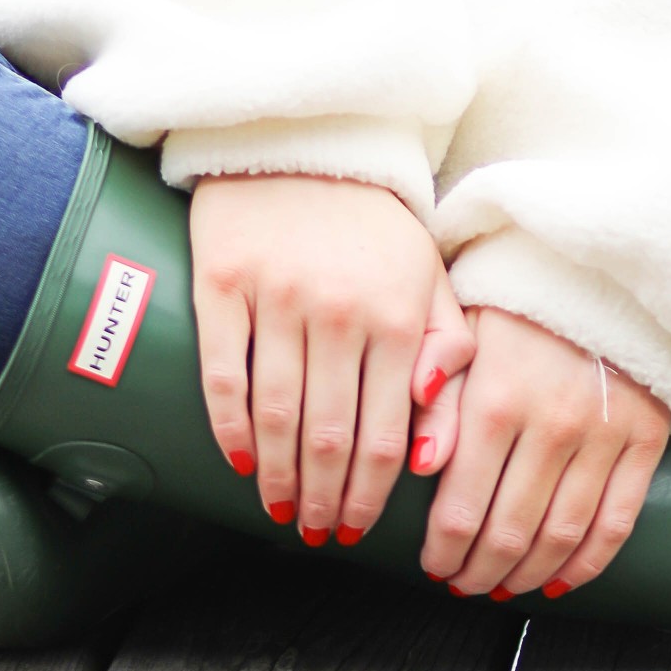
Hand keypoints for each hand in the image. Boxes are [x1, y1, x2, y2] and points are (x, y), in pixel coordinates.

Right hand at [188, 175, 473, 544]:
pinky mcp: (224, 282)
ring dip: (279, 475)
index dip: (371, 492)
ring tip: (280, 509)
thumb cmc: (373, 221)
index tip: (357, 529)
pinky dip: (230, 426)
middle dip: (324, 497)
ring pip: (277, 414)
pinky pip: (224, 373)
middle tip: (315, 531)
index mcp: (398, 314)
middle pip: (329, 435)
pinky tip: (239, 460)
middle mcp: (341, 310)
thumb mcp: (430, 278)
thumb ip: (446, 357)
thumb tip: (436, 449)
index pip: (388, 431)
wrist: (306, 139)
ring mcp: (278, 297)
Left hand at [416, 306, 669, 600]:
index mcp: (497, 398)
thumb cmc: (520, 306)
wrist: (603, 272)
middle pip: (509, 532)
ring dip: (526, 574)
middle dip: (478, 571)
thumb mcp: (463, 337)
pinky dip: (587, 563)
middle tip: (463, 583)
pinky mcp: (645, 439)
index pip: (460, 507)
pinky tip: (560, 579)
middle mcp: (552, 423)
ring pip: (560, 536)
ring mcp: (603, 434)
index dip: (442, 551)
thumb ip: (437, 401)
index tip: (433, 566)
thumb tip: (420, 467)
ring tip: (503, 585)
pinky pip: (616, 522)